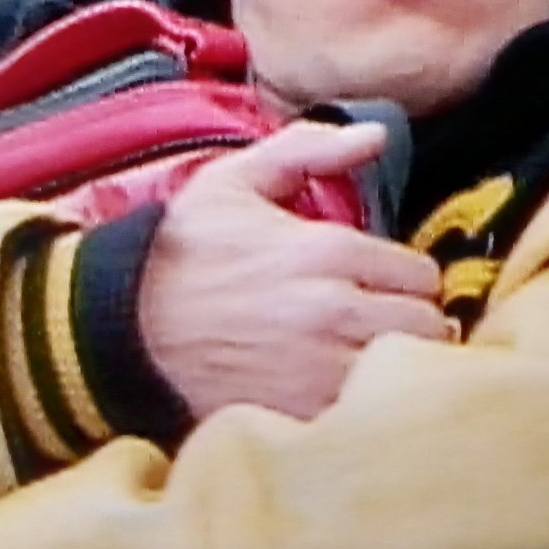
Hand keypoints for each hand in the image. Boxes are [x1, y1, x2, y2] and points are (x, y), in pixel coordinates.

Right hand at [137, 120, 452, 421]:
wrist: (120, 326)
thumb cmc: (180, 252)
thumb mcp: (236, 180)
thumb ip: (310, 149)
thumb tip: (375, 134)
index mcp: (328, 251)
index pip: (422, 275)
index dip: (409, 279)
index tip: (387, 285)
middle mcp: (333, 311)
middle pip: (428, 327)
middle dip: (414, 322)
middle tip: (388, 324)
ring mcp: (318, 369)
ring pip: (406, 373)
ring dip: (397, 366)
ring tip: (369, 358)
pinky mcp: (297, 414)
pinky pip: (364, 413)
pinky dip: (364, 404)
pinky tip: (341, 391)